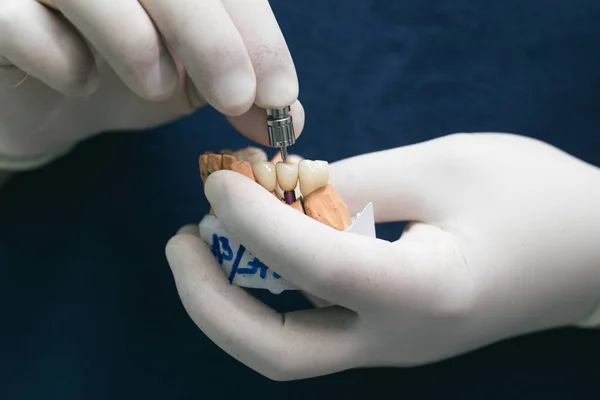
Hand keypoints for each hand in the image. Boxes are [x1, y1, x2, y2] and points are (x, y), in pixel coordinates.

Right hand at [0, 0, 302, 161]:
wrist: (49, 93)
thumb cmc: (126, 73)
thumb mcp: (194, 81)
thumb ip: (240, 89)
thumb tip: (289, 118)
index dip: (256, 35)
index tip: (280, 96)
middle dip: (211, 39)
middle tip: (237, 99)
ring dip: (136, 39)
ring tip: (158, 85)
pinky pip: (18, 19)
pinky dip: (57, 51)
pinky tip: (80, 79)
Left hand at [165, 133, 599, 380]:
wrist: (586, 253)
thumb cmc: (529, 199)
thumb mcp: (442, 167)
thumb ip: (356, 182)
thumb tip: (281, 191)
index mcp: (426, 291)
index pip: (316, 264)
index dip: (256, 222)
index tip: (219, 181)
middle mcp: (399, 338)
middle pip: (279, 353)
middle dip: (211, 302)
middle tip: (179, 239)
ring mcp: (391, 346)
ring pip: (287, 349)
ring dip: (229, 302)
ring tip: (201, 242)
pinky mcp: (387, 334)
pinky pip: (309, 327)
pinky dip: (266, 293)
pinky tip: (255, 251)